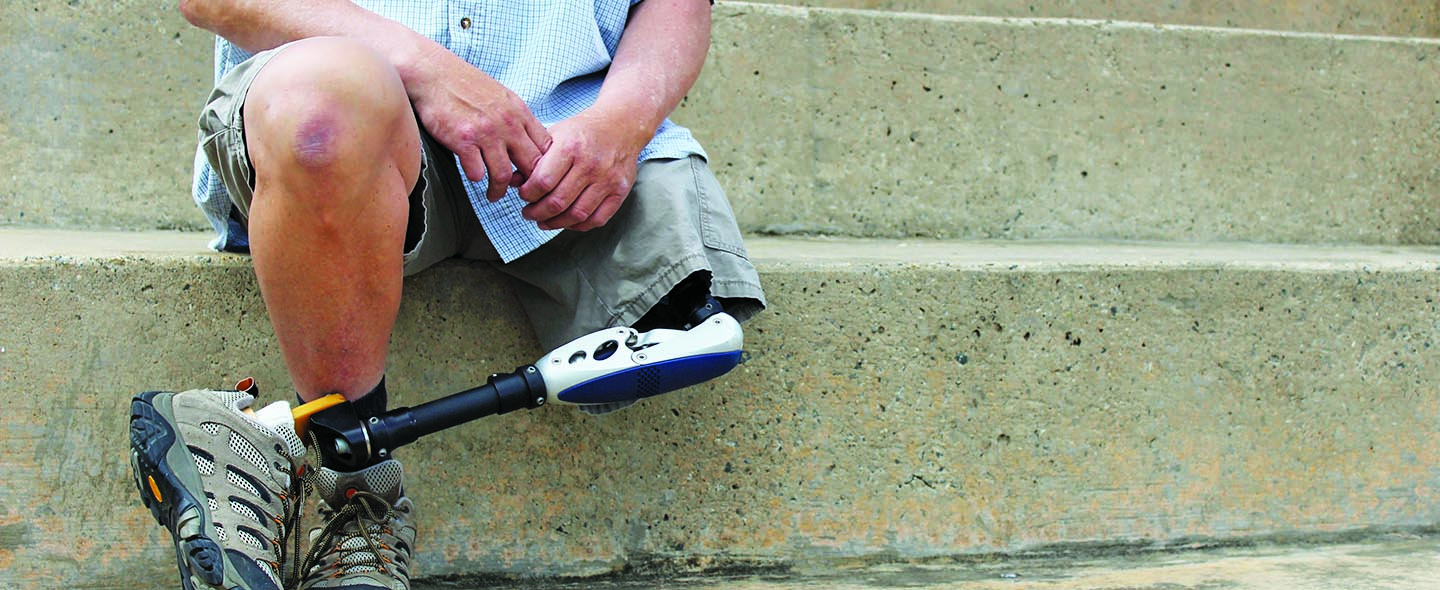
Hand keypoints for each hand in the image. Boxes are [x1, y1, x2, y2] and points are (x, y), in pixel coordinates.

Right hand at [407, 47, 550, 201]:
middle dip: (528, 185)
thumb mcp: (501, 96)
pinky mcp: (463, 141)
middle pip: (531, 165)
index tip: (534, 176)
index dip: (544, 167)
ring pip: (504, 175)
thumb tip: (528, 142)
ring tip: (493, 195)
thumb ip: (516, 118)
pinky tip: (473, 176)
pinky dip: (476, 178)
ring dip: (499, 190)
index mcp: (519, 112)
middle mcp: (507, 123)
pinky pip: (477, 173)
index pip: (546, 147)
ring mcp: (486, 133)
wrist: (432, 73)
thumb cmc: (465, 85)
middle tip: (519, 193)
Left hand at [517, 110, 651, 231]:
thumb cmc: (582, 131)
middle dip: (536, 213)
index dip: (528, 194)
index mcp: (571, 147)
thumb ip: (533, 158)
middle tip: (528, 213)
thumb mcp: (554, 135)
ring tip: (543, 221)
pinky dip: (578, 226)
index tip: (523, 195)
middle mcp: (590, 164)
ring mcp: (608, 180)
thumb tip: (512, 181)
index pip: (543, 181)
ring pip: (576, 215)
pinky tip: (566, 222)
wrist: (620, 125)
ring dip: (555, 223)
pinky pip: (597, 219)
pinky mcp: (620, 191)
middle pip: (558, 202)